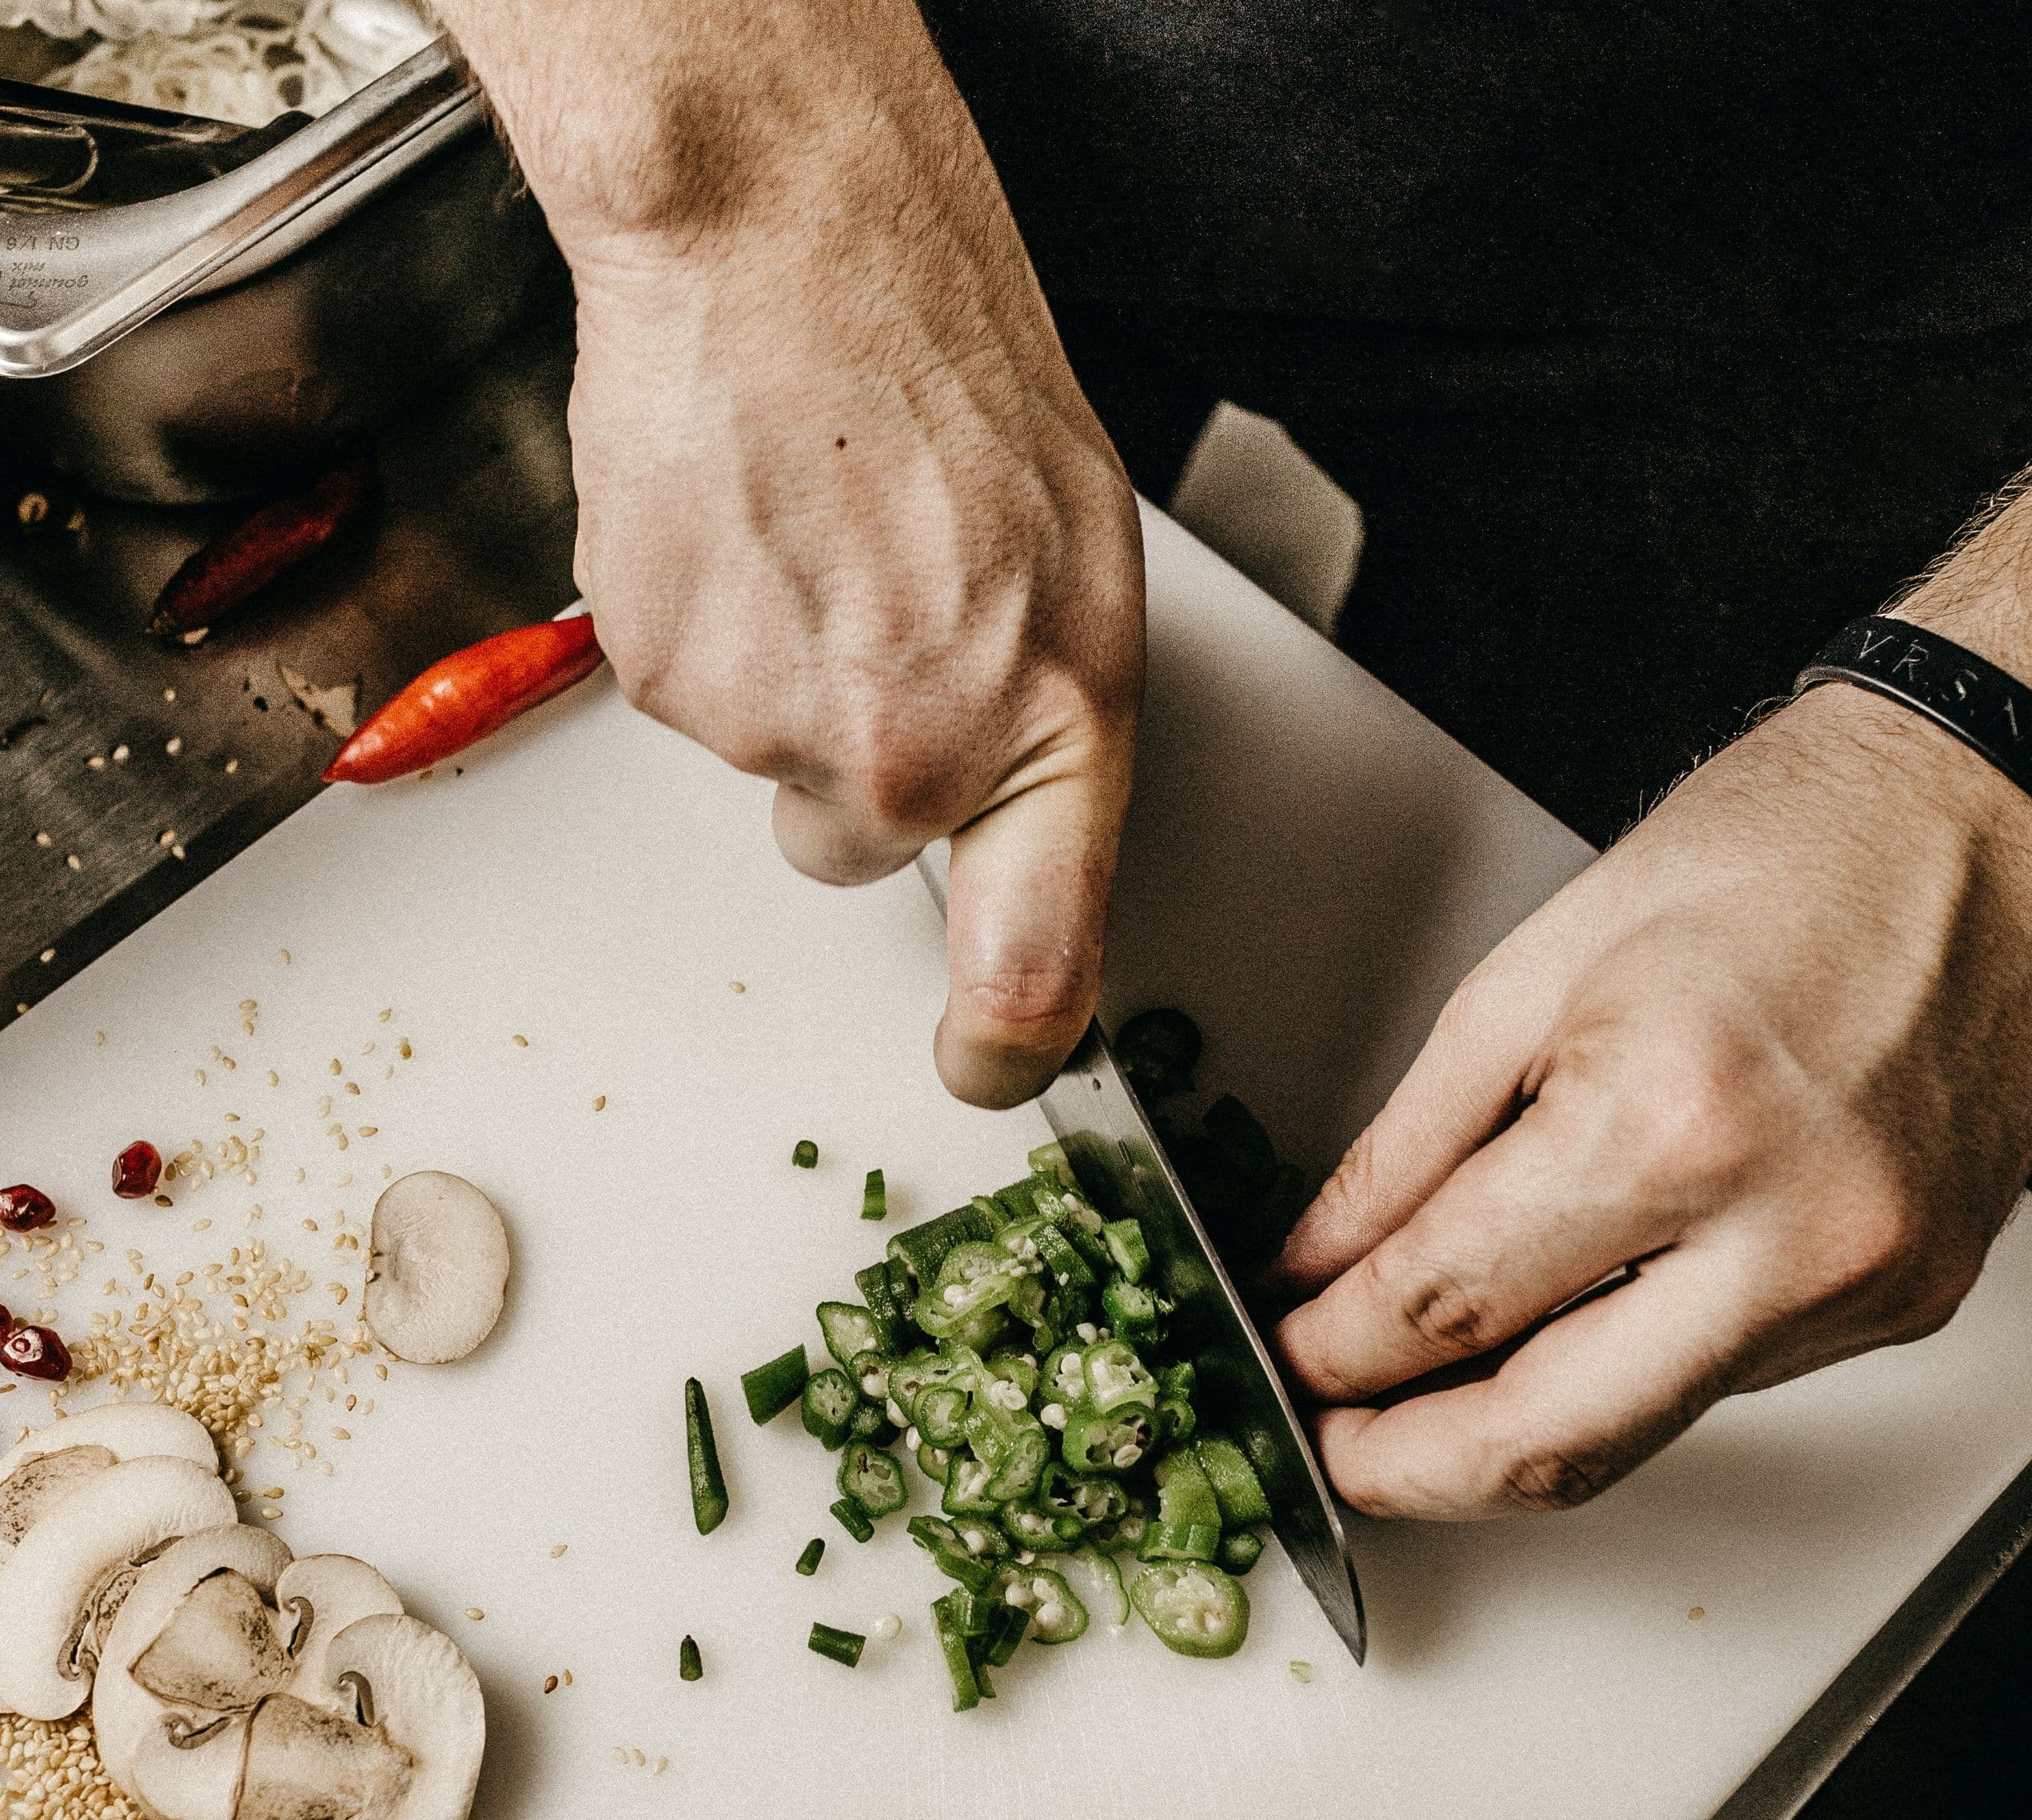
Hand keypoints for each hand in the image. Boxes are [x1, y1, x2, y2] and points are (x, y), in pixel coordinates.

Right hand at [442, 0, 1143, 1106]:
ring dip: (788, 683)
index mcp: (1048, 732)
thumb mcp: (1078, 575)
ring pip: (771, 767)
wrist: (788, 247)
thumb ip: (1045, 737)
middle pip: (859, 851)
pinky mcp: (659, 678)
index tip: (984, 1066)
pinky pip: (692, 699)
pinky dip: (714, 633)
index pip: (1035, 974)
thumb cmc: (949, 377)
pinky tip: (749, 533)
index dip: (1004, 1048)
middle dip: (864, 764)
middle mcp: (909, 758)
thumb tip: (1015, 849)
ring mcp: (770, 728)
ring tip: (817, 543)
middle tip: (880, 620)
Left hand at [1271, 684, 2031, 1517]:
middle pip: (1549, 1441)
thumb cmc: (1768, 855)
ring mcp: (1861, 1283)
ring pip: (1637, 1434)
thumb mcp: (1526, 977)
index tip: (1287, 1355)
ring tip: (1414, 1398)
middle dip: (1407, 1470)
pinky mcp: (1905, 1302)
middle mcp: (1785, 1231)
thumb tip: (1319, 1263)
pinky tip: (1557, 1331)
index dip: (1333, 1352)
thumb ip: (1404, 1148)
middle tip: (1329, 1444)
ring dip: (1505, 1436)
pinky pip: (1719, 1382)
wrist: (1975, 822)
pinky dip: (1615, 1374)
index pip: (1447, 1305)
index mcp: (1668, 1122)